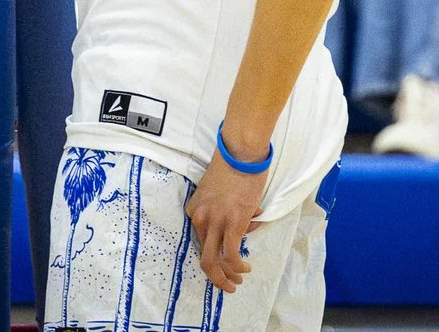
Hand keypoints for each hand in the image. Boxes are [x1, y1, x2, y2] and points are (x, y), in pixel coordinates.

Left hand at [184, 146, 268, 293]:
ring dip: (226, 277)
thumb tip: (245, 228)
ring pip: (212, 262)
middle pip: (202, 258)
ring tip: (237, 280)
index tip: (230, 253)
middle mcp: (199, 218)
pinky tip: (245, 269)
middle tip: (227, 284)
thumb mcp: (218, 193)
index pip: (201, 241)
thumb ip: (225, 213)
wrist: (240, 153)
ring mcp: (214, 222)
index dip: (217, 252)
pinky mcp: (231, 223)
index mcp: (194, 210)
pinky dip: (237, 267)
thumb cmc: (233, 168)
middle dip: (215, 277)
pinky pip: (229, 256)